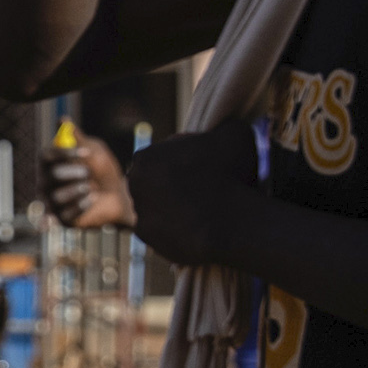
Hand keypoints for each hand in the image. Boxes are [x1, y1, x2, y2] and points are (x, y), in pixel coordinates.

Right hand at [43, 136, 134, 230]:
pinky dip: (82, 205)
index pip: (46, 156)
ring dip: (78, 190)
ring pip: (57, 197)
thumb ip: (78, 138)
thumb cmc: (104, 171)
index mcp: (51, 163)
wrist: (119, 197)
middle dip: (74, 174)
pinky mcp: (61, 219)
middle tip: (88, 174)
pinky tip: (92, 200)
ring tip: (91, 188)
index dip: (65, 154)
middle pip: (51, 177)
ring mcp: (52, 201)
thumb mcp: (94, 152)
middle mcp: (46, 182)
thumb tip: (62, 120)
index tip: (86, 152)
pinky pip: (66, 213)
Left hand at [122, 125, 261, 265]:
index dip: (188, 158)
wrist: (230, 224)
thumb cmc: (230, 175)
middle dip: (176, 182)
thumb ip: (223, 128)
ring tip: (203, 209)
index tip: (206, 166)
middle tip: (204, 188)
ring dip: (175, 206)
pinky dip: (177, 228)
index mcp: (145, 157)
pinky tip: (197, 226)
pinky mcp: (148, 239)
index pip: (166, 154)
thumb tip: (223, 132)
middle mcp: (133, 185)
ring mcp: (139, 214)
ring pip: (159, 205)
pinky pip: (163, 230)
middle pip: (157, 180)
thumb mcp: (235, 134)